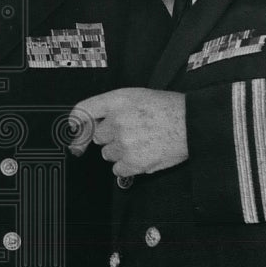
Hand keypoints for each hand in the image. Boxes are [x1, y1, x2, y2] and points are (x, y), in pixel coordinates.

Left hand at [68, 88, 187, 176]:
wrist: (191, 124)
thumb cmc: (168, 109)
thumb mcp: (136, 96)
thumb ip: (112, 107)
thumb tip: (93, 124)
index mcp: (117, 101)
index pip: (84, 110)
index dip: (76, 121)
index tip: (74, 128)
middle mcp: (117, 121)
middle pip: (97, 137)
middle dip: (110, 137)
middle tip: (130, 133)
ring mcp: (123, 142)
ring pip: (108, 154)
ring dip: (120, 152)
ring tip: (141, 142)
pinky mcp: (132, 162)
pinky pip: (117, 170)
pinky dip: (128, 166)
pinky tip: (143, 154)